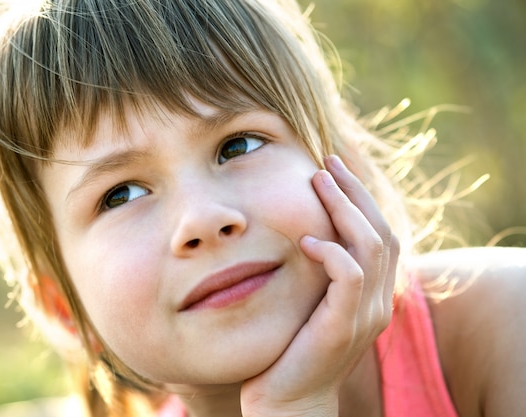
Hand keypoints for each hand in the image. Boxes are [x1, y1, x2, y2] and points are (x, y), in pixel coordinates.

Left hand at [240, 155, 398, 415]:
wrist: (287, 401)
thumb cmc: (290, 349)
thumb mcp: (309, 303)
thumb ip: (319, 273)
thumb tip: (303, 231)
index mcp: (372, 294)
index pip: (380, 234)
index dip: (360, 198)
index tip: (331, 169)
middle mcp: (378, 302)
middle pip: (382, 231)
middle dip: (354, 192)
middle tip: (326, 164)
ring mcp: (364, 315)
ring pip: (370, 246)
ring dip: (344, 209)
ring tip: (317, 183)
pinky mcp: (343, 326)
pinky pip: (350, 277)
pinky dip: (332, 252)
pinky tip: (306, 241)